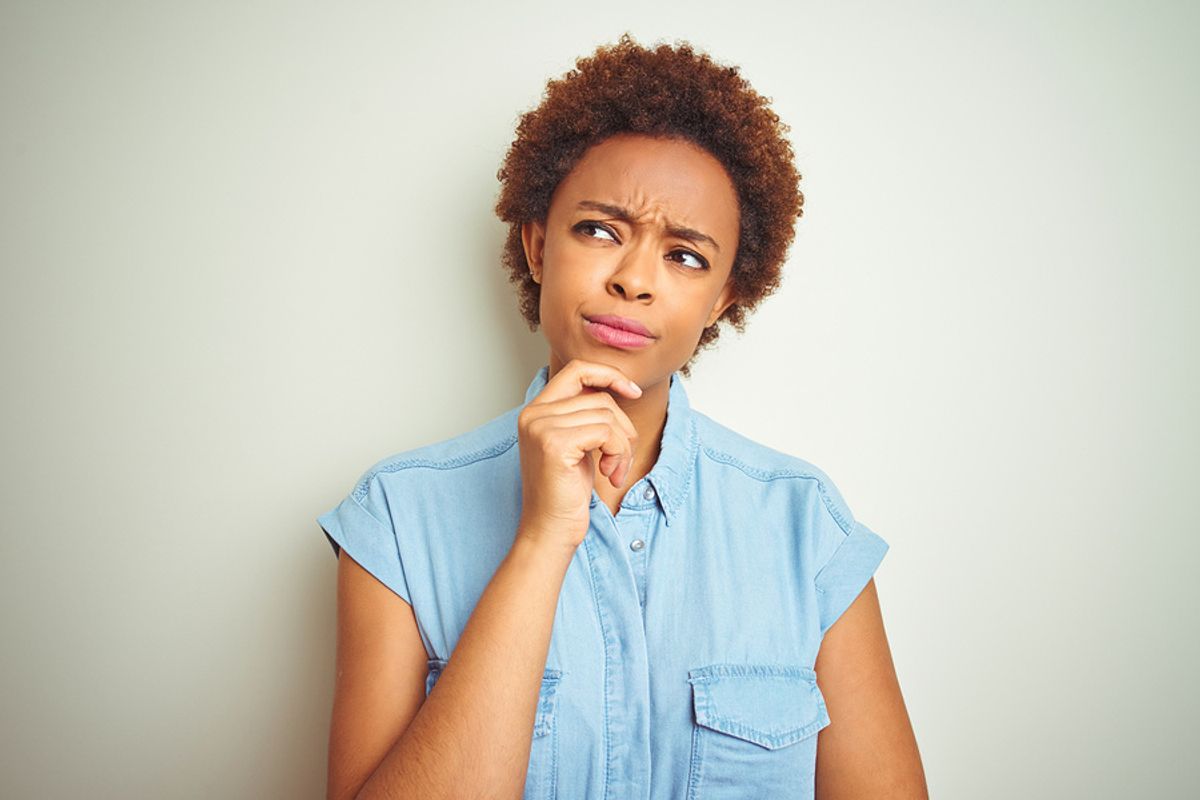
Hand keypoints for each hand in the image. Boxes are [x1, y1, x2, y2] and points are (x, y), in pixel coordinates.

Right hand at [515, 359, 641, 551]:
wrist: (549, 531)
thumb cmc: (566, 493)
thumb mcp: (578, 445)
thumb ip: (587, 414)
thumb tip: (618, 385)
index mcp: (536, 411)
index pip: (577, 370)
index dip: (609, 375)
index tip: (633, 392)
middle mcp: (533, 414)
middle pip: (599, 397)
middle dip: (622, 427)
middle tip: (621, 458)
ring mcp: (541, 427)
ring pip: (607, 416)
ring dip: (622, 447)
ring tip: (613, 470)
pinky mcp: (555, 444)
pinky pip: (607, 433)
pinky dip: (618, 454)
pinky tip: (609, 474)